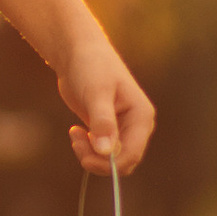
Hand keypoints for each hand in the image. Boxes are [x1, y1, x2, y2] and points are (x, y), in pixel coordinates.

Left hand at [58, 36, 154, 174]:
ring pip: (111, 158)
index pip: (133, 154)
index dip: (110, 163)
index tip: (85, 159)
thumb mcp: (96, 93)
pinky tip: (75, 131)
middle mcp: (136, 125)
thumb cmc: (91, 66)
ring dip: (91, 154)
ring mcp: (122, 128)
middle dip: (99, 159)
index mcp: (142, 116)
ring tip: (75, 134)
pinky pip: (101, 151)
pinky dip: (87, 148)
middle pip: (123, 160)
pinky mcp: (107, 129)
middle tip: (76, 143)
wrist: (77, 52)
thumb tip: (105, 152)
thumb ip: (102, 122)